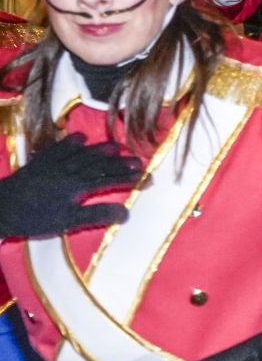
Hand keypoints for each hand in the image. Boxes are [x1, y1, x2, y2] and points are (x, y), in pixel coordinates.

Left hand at [0, 135, 141, 239]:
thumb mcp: (68, 222)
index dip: (131, 179)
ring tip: (119, 148)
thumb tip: (126, 212)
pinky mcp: (40, 161)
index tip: (149, 179)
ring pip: (84, 153)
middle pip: (101, 164)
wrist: (1, 207)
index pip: (110, 180)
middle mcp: (70, 170)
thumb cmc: (35, 219)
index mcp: (78, 185)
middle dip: (122, 163)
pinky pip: (60, 147)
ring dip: (103, 150)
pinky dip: (72, 142)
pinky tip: (82, 138)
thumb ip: (97, 214)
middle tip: (141, 162)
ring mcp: (55, 163)